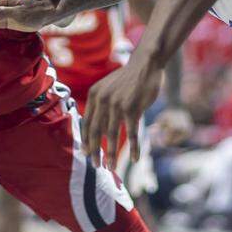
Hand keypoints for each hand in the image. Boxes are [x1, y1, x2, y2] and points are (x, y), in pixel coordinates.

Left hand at [81, 55, 162, 171]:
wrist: (145, 64)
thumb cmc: (127, 79)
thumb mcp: (108, 88)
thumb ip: (100, 106)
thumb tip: (96, 130)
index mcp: (94, 95)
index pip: (87, 122)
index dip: (86, 140)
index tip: (86, 153)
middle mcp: (103, 99)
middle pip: (95, 131)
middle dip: (95, 151)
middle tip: (95, 166)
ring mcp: (117, 104)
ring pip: (111, 135)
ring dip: (110, 154)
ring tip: (111, 167)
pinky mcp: (132, 108)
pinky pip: (131, 134)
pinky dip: (133, 148)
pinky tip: (134, 158)